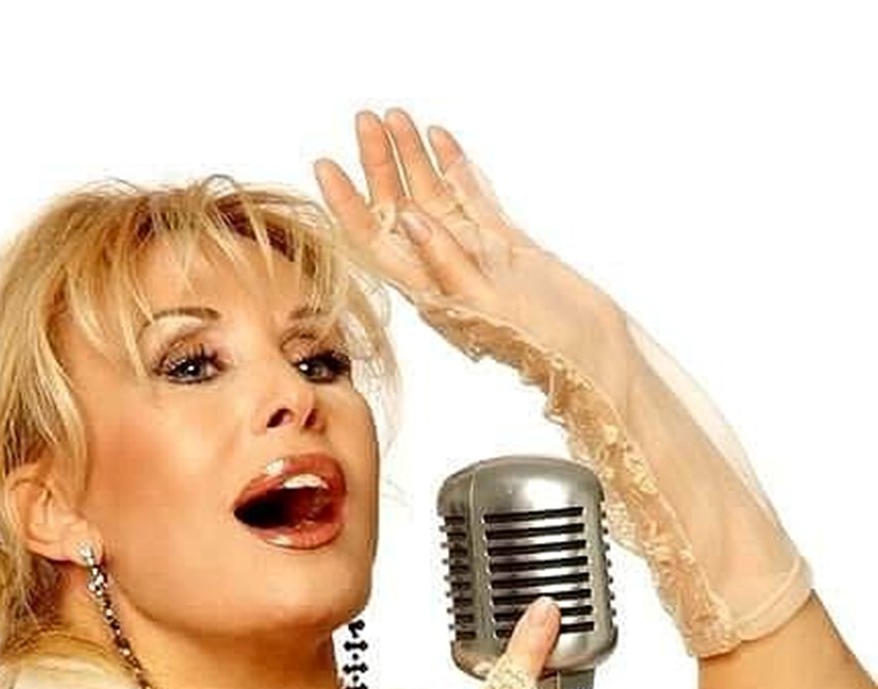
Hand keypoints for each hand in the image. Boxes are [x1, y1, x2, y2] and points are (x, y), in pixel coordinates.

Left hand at [313, 108, 624, 373]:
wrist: (586, 348)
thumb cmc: (536, 342)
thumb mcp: (484, 305)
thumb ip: (445, 263)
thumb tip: (409, 220)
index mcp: (427, 288)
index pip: (374, 240)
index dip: (347, 203)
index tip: (326, 165)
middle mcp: (442, 267)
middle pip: (398, 208)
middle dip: (378, 164)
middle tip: (365, 120)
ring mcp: (472, 251)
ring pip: (432, 195)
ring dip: (412, 157)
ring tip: (395, 117)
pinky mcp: (501, 242)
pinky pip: (470, 197)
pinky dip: (454, 167)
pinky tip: (440, 139)